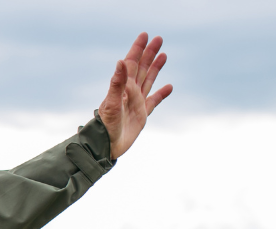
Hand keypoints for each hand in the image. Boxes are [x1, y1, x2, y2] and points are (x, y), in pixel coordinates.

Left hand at [98, 32, 173, 159]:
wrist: (106, 146)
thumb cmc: (106, 126)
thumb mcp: (112, 103)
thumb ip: (117, 83)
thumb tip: (121, 61)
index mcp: (122, 88)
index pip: (130, 64)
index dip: (137, 49)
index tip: (144, 35)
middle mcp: (129, 93)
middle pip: (141, 68)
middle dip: (149, 53)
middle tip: (158, 39)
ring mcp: (136, 103)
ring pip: (148, 81)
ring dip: (155, 68)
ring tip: (164, 55)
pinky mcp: (142, 115)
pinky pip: (154, 101)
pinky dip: (162, 93)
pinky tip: (169, 87)